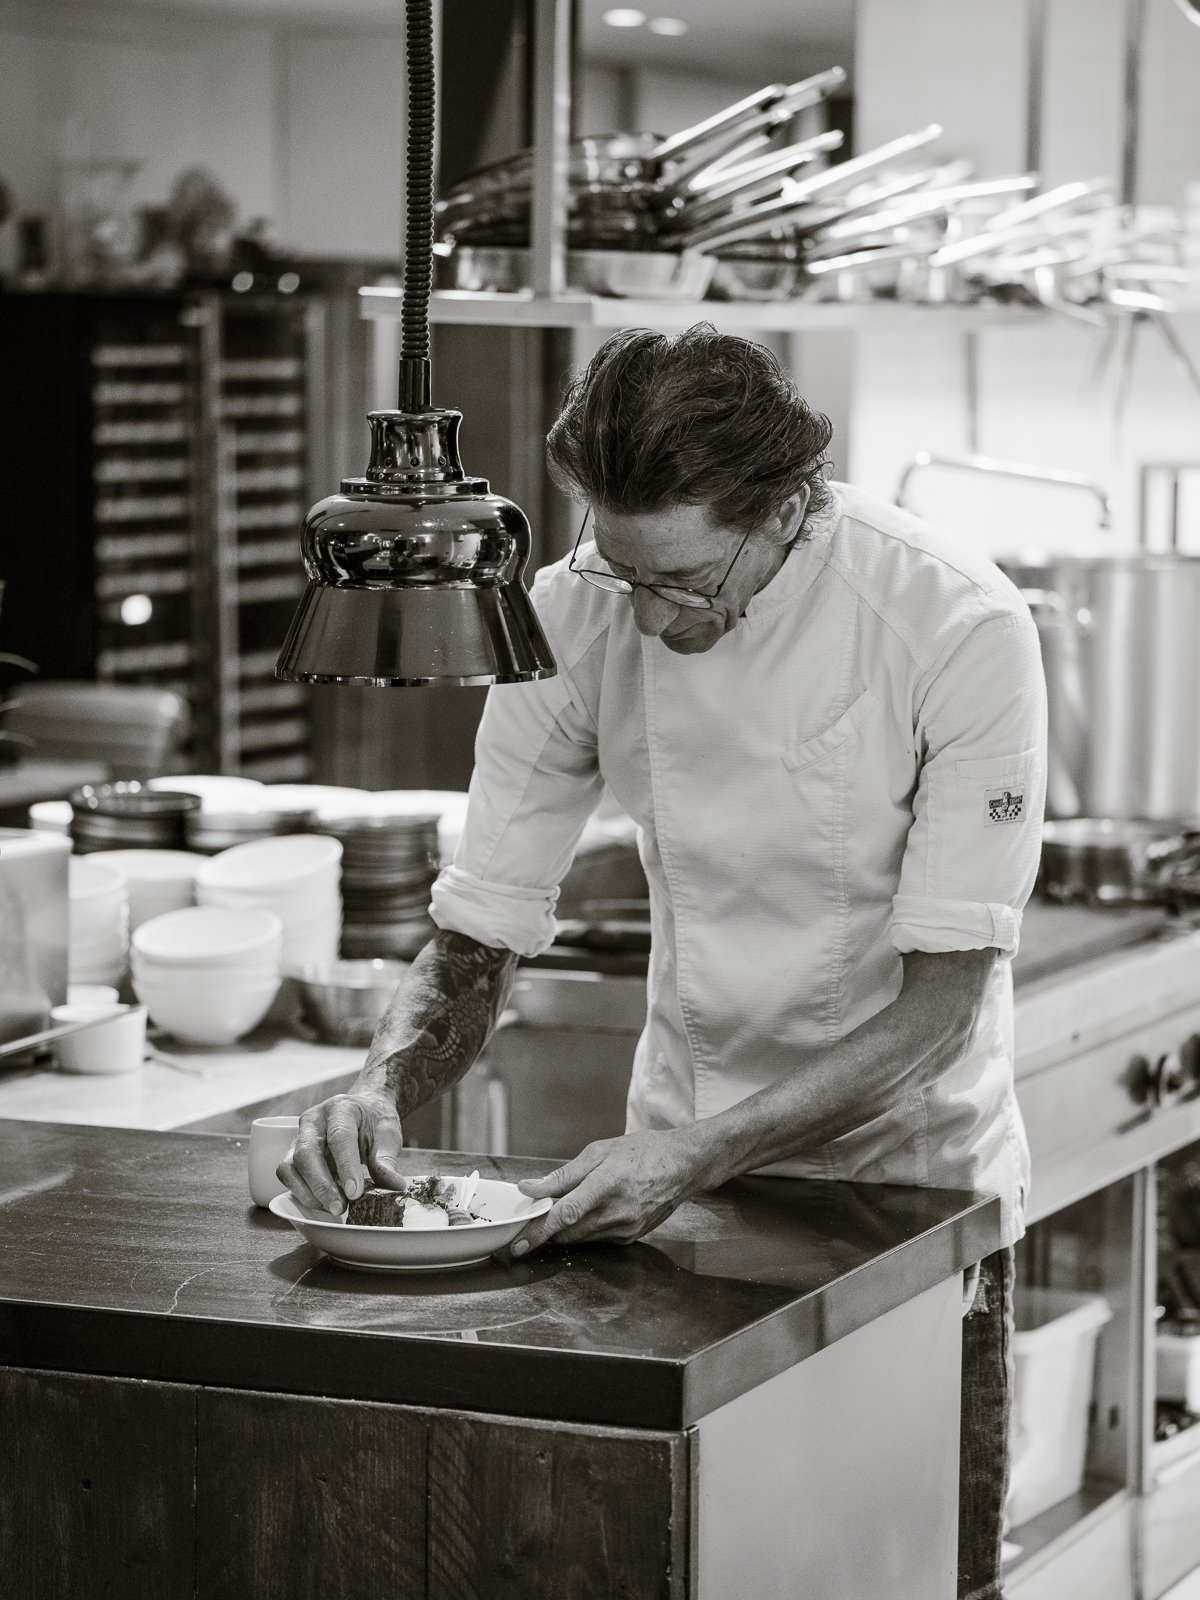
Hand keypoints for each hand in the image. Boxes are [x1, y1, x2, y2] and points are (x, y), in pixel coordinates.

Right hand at [277, 1089, 405, 1214]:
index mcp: (341, 1108)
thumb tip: (395, 1186)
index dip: (345, 1166)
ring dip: (308, 1193)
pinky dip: (301, 1193)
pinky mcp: (292, 1154)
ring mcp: (298, 1136)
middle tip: (340, 1208)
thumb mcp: (388, 1134)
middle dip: (321, 1185)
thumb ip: (387, 1160)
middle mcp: (313, 1120)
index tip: (354, 1193)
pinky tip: (323, 1203)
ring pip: (289, 1166)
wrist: (363, 1110)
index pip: (339, 1137)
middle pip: (306, 1153)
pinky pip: (287, 1176)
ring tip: (333, 1208)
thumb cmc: (374, 1121)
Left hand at [508, 1128, 704, 1258]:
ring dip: (564, 1228)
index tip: (518, 1243)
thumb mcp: (599, 1152)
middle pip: (567, 1232)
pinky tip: (590, 1210)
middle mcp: (617, 1213)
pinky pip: (596, 1239)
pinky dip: (584, 1229)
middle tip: (536, 1213)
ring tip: (566, 1205)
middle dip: (546, 1227)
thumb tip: (530, 1187)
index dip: (538, 1230)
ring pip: (579, 1238)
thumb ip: (562, 1175)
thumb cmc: (642, 1152)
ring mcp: (625, 1229)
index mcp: (607, 1185)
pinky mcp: (630, 1238)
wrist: (683, 1165)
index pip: (565, 1215)